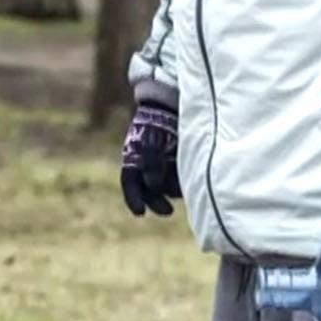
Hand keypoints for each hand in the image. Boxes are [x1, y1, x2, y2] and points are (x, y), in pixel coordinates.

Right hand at [121, 101, 180, 216]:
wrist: (171, 108)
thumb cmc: (157, 124)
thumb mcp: (150, 141)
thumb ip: (151, 163)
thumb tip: (154, 185)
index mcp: (134, 161)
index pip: (130, 184)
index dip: (133, 199)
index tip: (140, 212)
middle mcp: (147, 168)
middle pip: (149, 192)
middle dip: (157, 202)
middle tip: (167, 211)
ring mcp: (164, 168)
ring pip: (166, 188)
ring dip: (172, 189)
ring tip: (182, 178)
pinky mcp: (179, 167)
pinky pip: (180, 181)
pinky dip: (183, 182)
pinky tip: (190, 175)